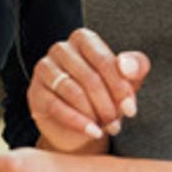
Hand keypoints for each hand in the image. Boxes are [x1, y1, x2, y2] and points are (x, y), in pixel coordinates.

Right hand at [30, 28, 149, 151]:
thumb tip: (125, 64)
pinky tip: (92, 132)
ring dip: (93, 114)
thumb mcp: (128, 81)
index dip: (120, 87)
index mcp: (84, 39)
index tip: (130, 109)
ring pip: (73, 92)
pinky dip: (78, 122)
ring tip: (105, 127)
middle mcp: (61, 49)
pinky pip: (56, 107)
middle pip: (89, 77)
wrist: (82, 127)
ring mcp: (44, 69)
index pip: (103, 61)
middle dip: (107, 105)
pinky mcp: (35, 92)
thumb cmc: (105, 97)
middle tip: (117, 123)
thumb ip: (136, 67)